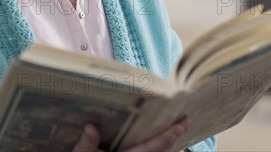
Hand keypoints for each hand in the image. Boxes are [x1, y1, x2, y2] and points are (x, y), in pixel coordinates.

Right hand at [72, 117, 188, 151]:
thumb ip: (87, 144)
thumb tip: (90, 126)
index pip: (154, 146)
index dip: (170, 135)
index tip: (182, 122)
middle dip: (174, 138)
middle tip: (183, 122)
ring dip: (167, 147)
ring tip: (174, 131)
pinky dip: (159, 151)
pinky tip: (159, 146)